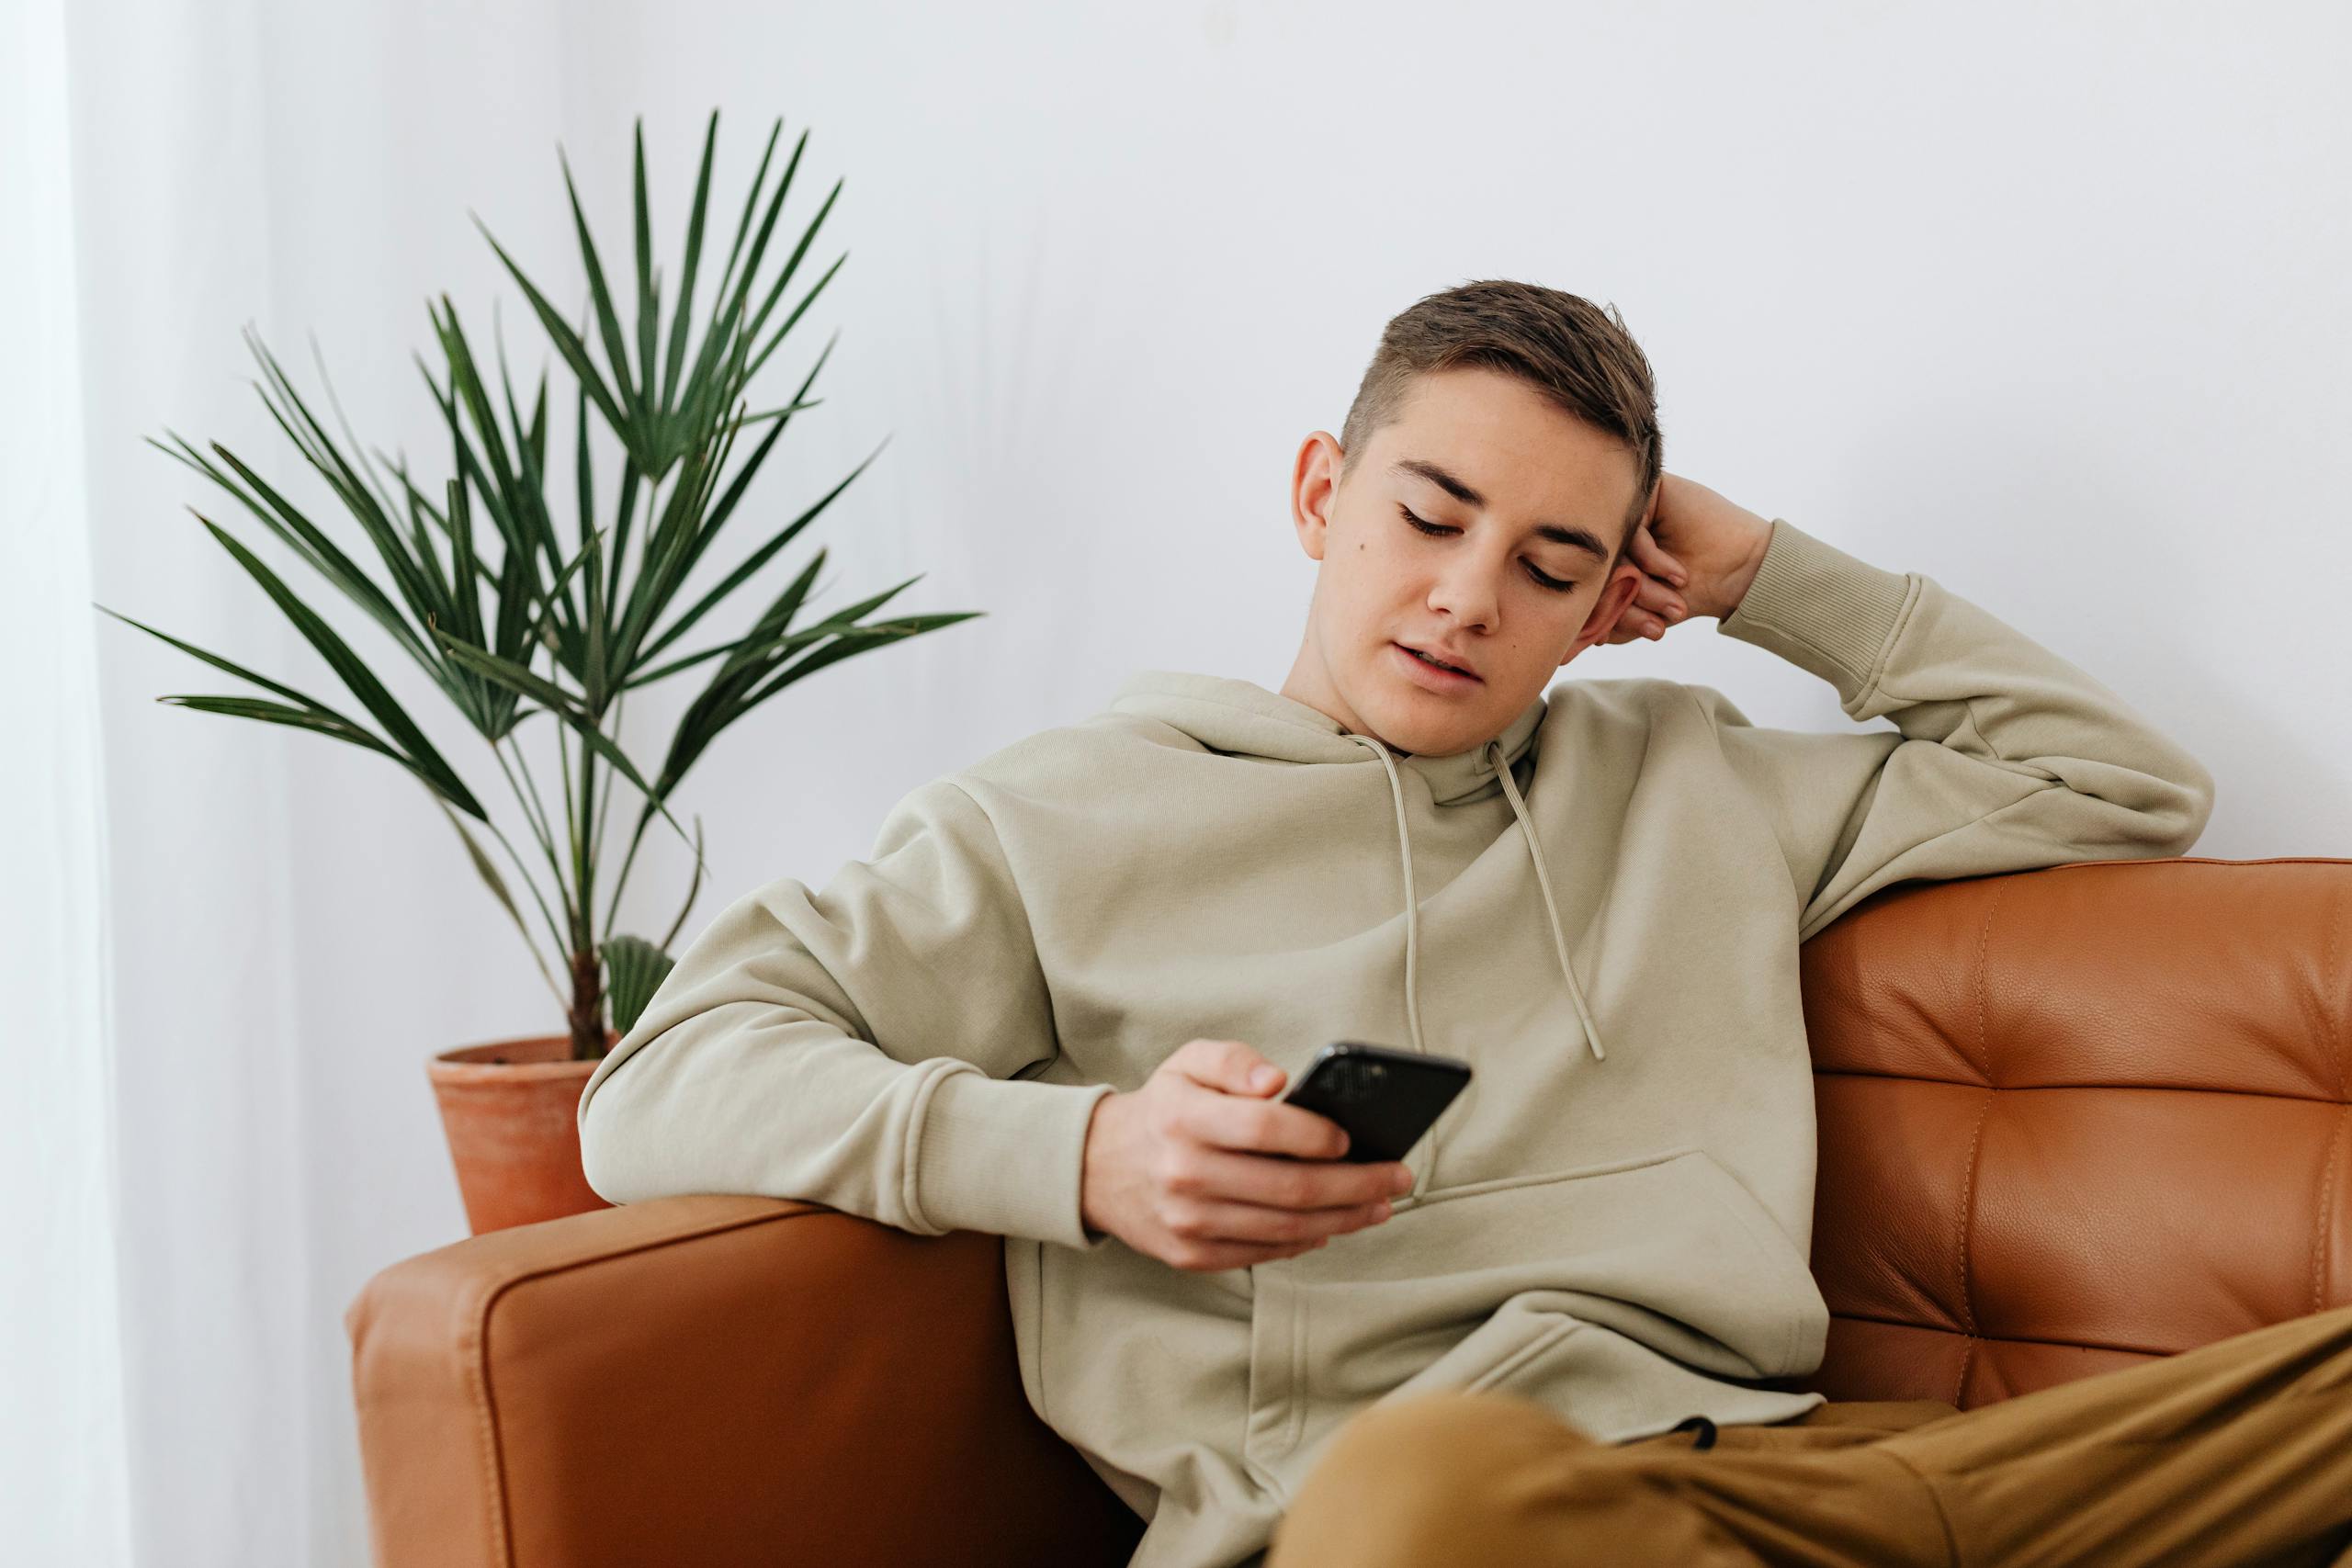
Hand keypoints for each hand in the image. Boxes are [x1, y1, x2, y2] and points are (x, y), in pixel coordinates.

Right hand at [1079, 1038, 1414, 1271]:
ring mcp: (1187, 1221)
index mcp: (1183, 1118)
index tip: (1354, 1138)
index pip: (1264, 1128)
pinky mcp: (1190, 1255)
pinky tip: (1333, 1225)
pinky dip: (1305, 1242)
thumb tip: (1281, 1080)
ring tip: (1380, 1205)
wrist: (1097, 1168)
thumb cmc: (1164, 1108)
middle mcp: (1183, 1173)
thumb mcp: (1188, 1063)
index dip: (1317, 1135)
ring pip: (1285, 1229)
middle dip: (1356, 1185)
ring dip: (1344, 1220)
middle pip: (1289, 1187)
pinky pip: (1262, 1253)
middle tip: (1398, 1178)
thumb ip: (1234, 1061)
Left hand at [1600, 472, 1776, 644]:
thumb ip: (1610, 619)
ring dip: (1642, 587)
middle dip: (1625, 605)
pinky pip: (1632, 528)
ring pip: (1612, 551)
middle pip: (1595, 568)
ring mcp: (1629, 509)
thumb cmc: (1694, 591)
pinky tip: (1675, 574)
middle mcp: (1612, 528)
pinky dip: (1651, 559)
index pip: (1583, 582)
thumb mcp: (1644, 613)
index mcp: (1605, 554)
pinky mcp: (1647, 491)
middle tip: (1654, 626)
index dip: (1601, 615)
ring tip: (1672, 604)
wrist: (1741, 573)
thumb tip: (1572, 637)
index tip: (1620, 637)